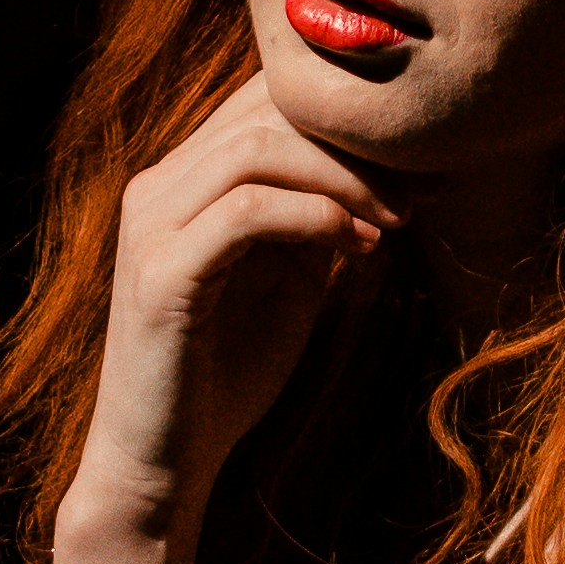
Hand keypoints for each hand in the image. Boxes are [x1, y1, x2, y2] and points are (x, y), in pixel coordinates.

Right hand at [76, 71, 399, 529]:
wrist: (165, 460)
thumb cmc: (226, 374)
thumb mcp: (287, 282)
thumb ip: (316, 223)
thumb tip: (379, 177)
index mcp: (183, 181)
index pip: (262, 103)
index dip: (342, 123)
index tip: (407, 170)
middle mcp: (158, 187)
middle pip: (263, 112)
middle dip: (351, 146)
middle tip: (412, 196)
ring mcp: (153, 225)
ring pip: (255, 149)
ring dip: (341, 179)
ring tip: (393, 223)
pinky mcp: (162, 274)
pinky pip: (246, 211)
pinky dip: (313, 217)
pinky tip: (357, 246)